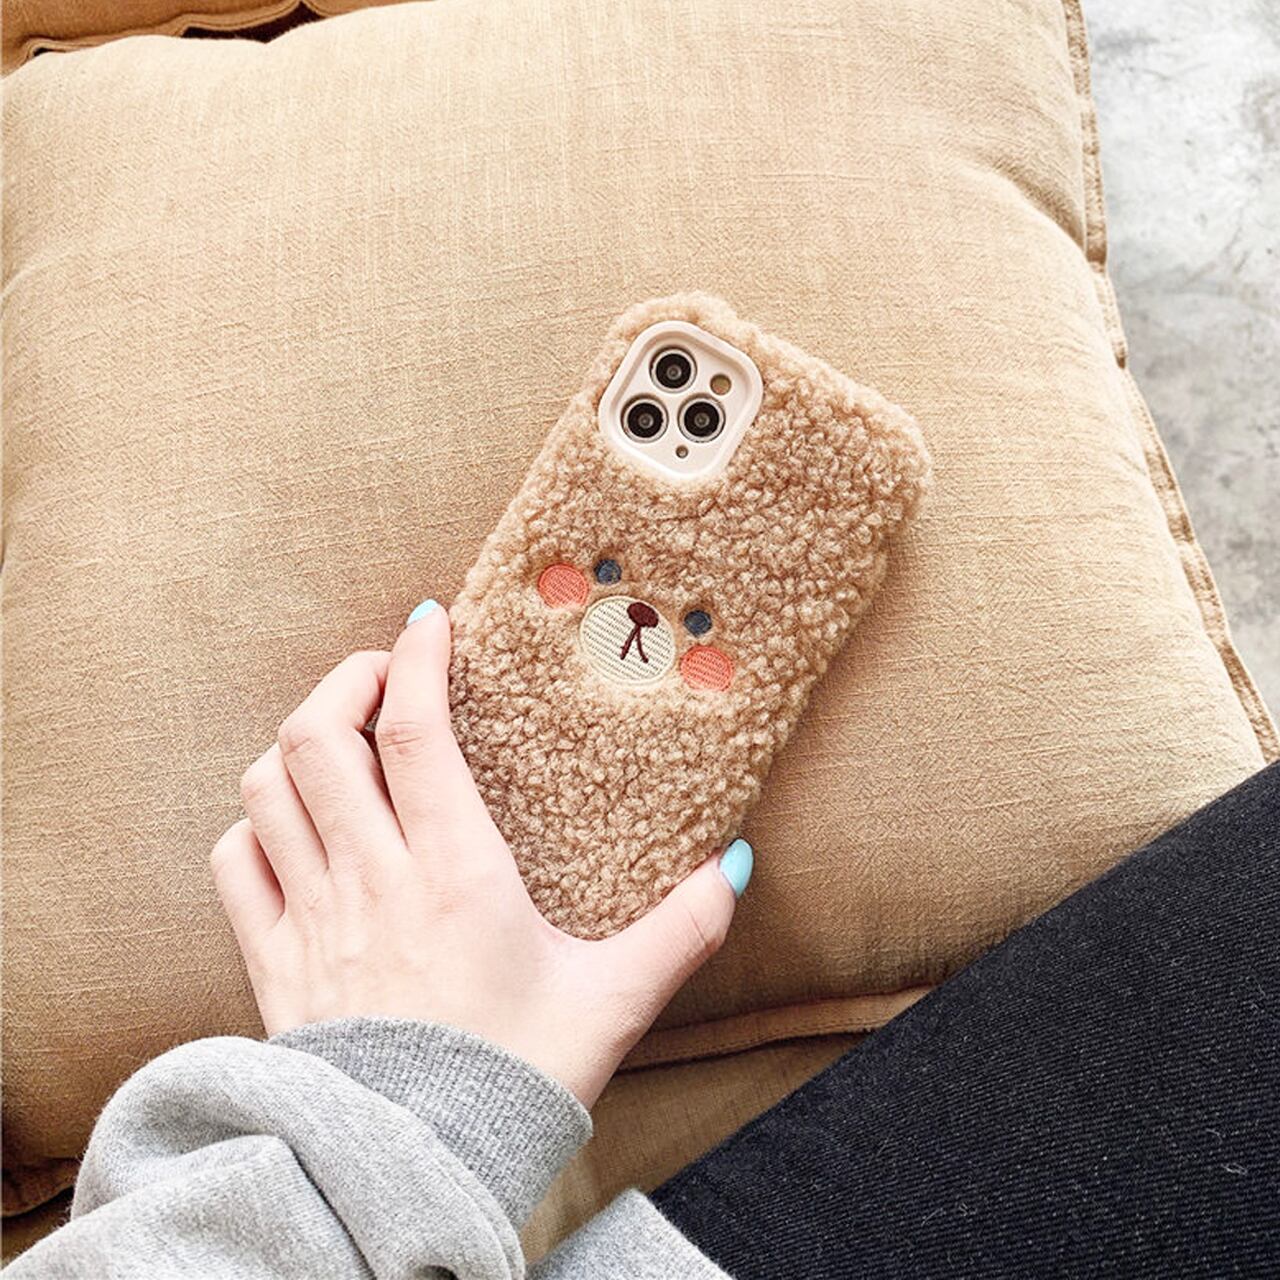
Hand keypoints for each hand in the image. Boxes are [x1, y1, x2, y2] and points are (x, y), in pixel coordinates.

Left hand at [211, 600, 752, 1106]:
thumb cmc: (513, 1084)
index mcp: (455, 875)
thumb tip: (733, 868)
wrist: (414, 1178)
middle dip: (346, 680)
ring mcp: (312, 920)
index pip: (412, 732)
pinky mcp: (274, 964)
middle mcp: (372, 882)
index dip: (414, 658)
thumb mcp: (612, 1001)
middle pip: (318, 738)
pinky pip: (233, 865)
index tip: (432, 621)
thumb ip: (680, 930)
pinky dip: (254, 824)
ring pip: (268, 789)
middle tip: (386, 673)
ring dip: (298, 743)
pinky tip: (293, 825)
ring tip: (342, 736)